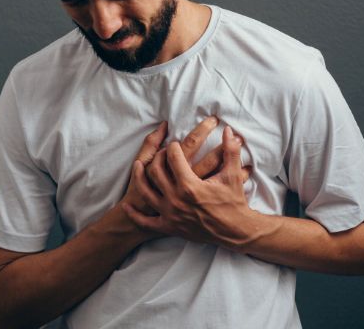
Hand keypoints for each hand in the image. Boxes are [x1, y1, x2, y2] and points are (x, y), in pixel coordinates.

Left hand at [123, 126, 254, 249]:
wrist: (235, 232)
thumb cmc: (234, 203)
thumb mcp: (233, 175)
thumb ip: (231, 151)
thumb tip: (229, 130)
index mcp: (190, 186)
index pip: (174, 158)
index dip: (174, 146)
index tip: (175, 143)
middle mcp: (176, 199)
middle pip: (156, 171)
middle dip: (158, 157)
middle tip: (162, 152)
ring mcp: (170, 214)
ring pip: (146, 192)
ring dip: (139, 177)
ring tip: (138, 166)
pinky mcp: (169, 227)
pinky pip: (146, 222)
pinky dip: (135, 214)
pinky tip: (128, 206)